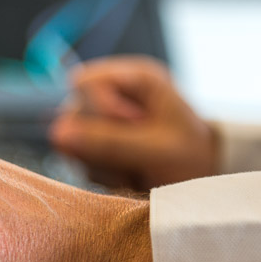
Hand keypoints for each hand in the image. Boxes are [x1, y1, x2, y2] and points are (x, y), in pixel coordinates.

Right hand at [48, 56, 218, 189]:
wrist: (203, 184)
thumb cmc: (191, 158)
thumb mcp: (157, 150)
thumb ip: (110, 143)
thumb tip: (57, 135)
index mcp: (136, 77)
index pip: (85, 82)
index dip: (100, 110)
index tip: (133, 127)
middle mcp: (114, 94)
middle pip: (74, 114)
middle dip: (100, 144)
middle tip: (135, 158)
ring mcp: (102, 120)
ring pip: (71, 142)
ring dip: (100, 163)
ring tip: (134, 170)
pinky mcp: (96, 144)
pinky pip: (78, 160)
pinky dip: (101, 174)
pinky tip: (127, 175)